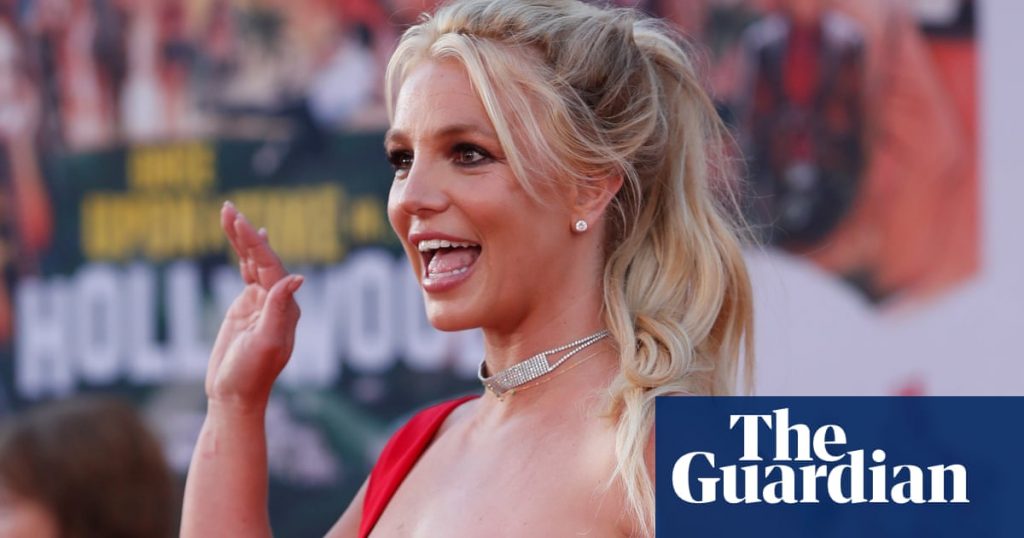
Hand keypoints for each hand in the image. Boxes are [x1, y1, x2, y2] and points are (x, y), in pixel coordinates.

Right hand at [206, 202, 303, 408]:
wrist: (235, 396)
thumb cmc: (251, 375)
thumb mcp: (266, 343)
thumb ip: (278, 310)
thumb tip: (297, 277)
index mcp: (286, 307)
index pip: (271, 266)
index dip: (255, 243)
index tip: (238, 221)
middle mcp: (279, 301)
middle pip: (264, 259)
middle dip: (246, 234)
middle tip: (228, 208)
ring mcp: (262, 303)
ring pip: (254, 263)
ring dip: (243, 239)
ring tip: (228, 212)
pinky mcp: (247, 308)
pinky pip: (247, 274)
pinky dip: (245, 254)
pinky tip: (249, 239)